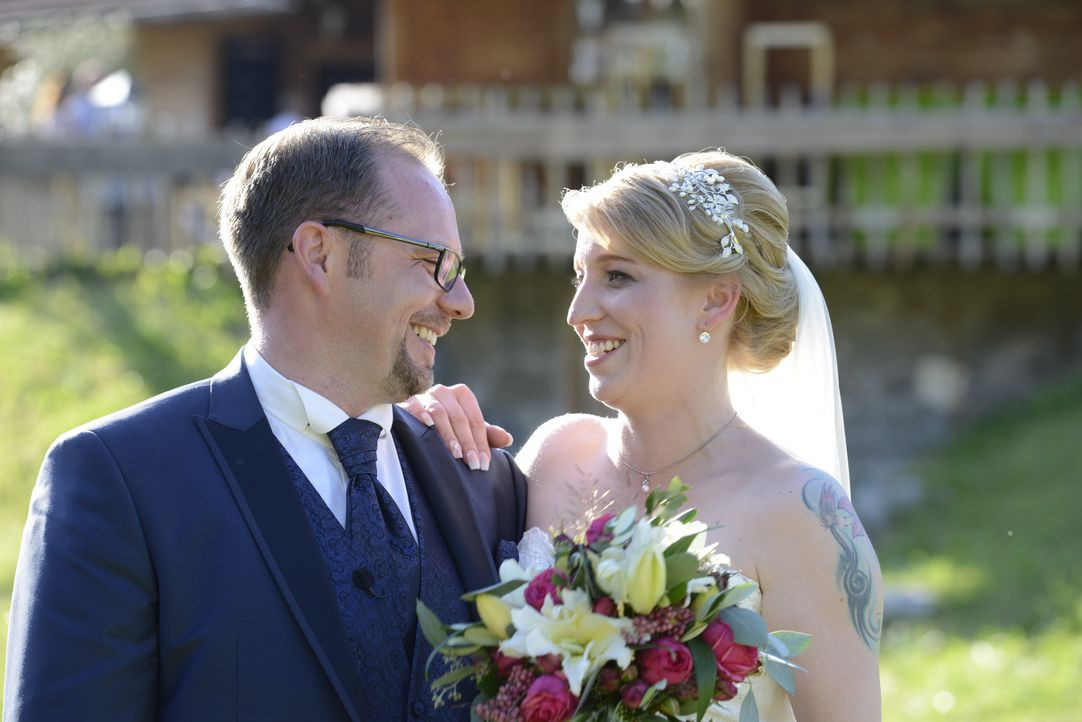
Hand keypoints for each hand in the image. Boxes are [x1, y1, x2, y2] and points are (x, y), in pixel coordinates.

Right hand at [398, 384, 512, 470]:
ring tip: (455, 454)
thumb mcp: (468, 430)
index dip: (481, 443)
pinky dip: (421, 414)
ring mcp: (426, 395)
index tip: (483, 464)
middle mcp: (445, 392)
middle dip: (467, 443)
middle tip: (472, 464)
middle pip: (460, 419)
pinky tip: (427, 425)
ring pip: (440, 414)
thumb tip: (509, 439)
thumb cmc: (448, 426)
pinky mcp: (408, 401)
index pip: (475, 420)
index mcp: (462, 395)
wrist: (414, 420)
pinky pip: (415, 406)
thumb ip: (488, 434)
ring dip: (448, 435)